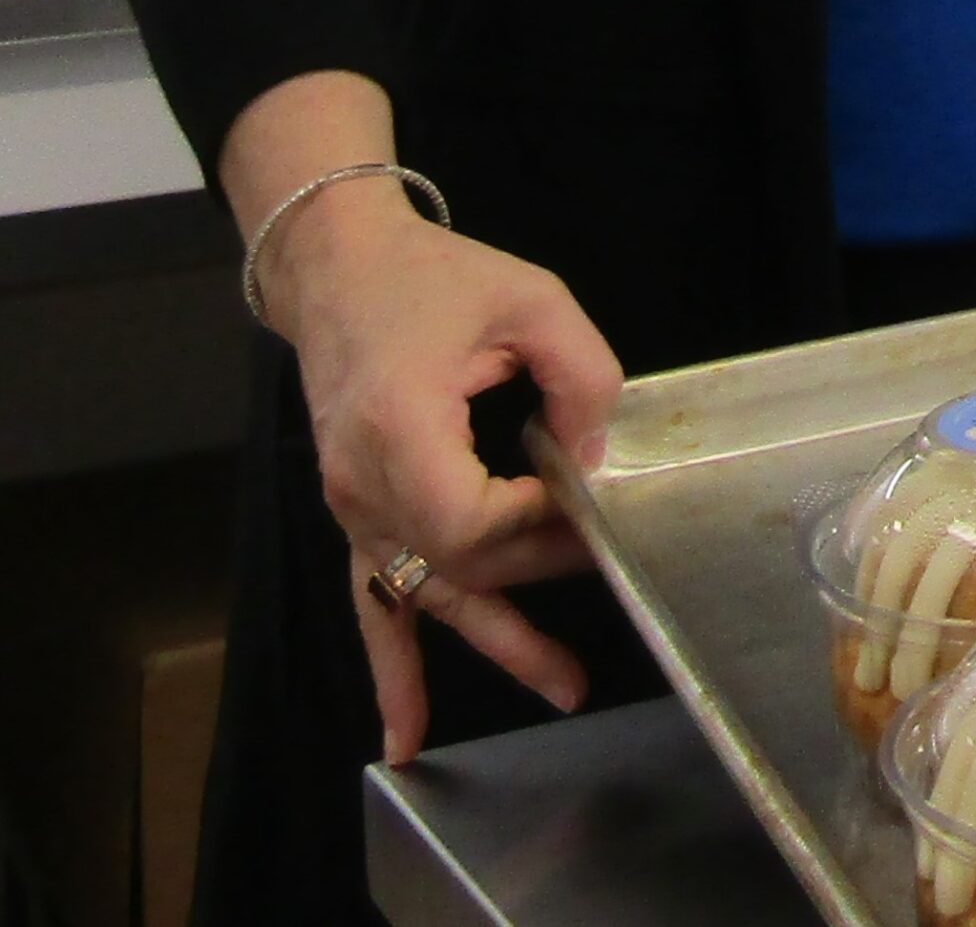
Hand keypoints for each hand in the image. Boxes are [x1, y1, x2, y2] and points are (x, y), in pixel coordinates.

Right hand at [261, 183, 623, 760]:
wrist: (339, 268)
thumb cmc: (432, 277)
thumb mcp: (531, 301)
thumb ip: (582, 377)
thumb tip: (602, 460)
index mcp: (400, 426)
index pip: (472, 519)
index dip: (539, 526)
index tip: (587, 497)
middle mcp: (363, 482)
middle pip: (458, 563)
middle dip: (541, 571)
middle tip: (611, 566)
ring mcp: (351, 505)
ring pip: (424, 595)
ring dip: (495, 640)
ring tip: (565, 686)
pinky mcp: (355, 511)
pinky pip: (372, 599)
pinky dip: (393, 668)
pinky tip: (405, 733)